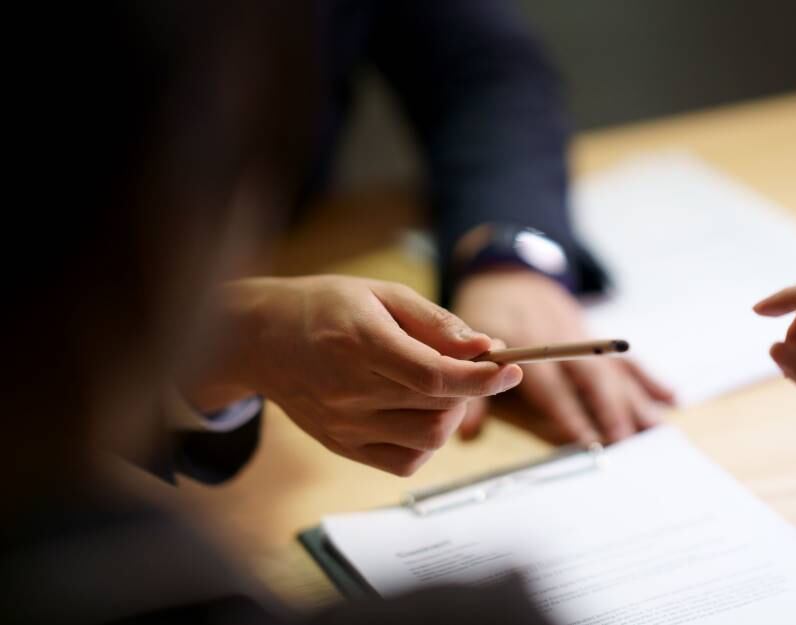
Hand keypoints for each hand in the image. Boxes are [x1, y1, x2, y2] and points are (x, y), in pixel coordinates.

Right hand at [185, 276, 522, 475]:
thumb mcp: (382, 294)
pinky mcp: (343, 446)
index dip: (481, 378)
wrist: (261, 338)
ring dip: (451, 414)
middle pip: (437, 407)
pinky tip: (418, 411)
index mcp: (361, 344)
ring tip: (438, 386)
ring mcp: (345, 425)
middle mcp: (350, 391)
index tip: (511, 370)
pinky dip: (426, 441)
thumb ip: (436, 322)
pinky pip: (405, 461)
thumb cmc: (325, 307)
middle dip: (471, 387)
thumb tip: (485, 346)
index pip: (434, 376)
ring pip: (427, 439)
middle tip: (468, 365)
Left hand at [452, 269, 673, 444]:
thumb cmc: (484, 317)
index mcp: (525, 341)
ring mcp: (581, 335)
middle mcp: (559, 337)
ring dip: (635, 400)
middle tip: (624, 441)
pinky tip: (671, 398)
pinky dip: (649, 378)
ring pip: (612, 370)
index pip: (550, 384)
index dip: (568, 413)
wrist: (507, 271)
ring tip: (655, 429)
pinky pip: (623, 360)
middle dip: (609, 410)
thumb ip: (470, 392)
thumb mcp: (462, 348)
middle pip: (590, 377)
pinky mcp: (594, 334)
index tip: (584, 440)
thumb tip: (466, 435)